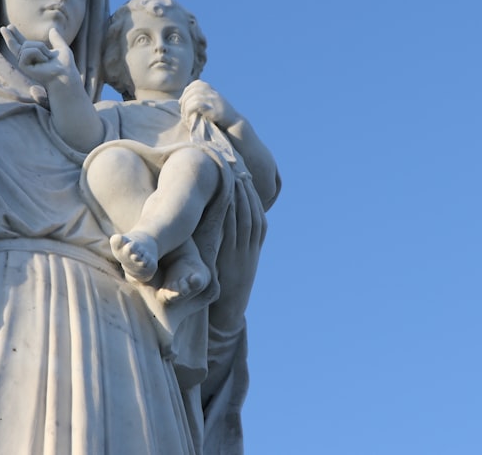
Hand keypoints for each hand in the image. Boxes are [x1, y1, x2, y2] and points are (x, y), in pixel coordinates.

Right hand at [0, 27, 76, 85]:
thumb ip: (57, 39)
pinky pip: (26, 51)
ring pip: (26, 45)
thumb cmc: (65, 65)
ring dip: (40, 48)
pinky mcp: (23, 66)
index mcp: (36, 54)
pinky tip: (43, 60)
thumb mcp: (62, 48)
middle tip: (3, 27)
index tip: (10, 26)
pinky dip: (37, 52)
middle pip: (14, 45)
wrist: (65, 74)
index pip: (23, 43)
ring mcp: (24, 63)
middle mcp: (28, 59)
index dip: (16, 35)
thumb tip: (52, 29)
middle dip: (9, 36)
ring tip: (47, 58)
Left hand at [179, 80, 239, 128]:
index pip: (195, 84)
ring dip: (185, 107)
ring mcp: (213, 99)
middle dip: (184, 100)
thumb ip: (204, 98)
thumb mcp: (213, 102)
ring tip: (185, 115)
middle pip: (192, 90)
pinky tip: (188, 117)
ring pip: (192, 97)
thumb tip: (186, 99)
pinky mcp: (212, 108)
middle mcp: (212, 92)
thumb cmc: (221, 115)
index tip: (182, 101)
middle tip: (182, 110)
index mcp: (212, 89)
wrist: (234, 122)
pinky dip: (189, 110)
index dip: (186, 92)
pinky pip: (196, 104)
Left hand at [209, 187, 265, 332]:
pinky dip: (232, 212)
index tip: (245, 178)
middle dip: (246, 191)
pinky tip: (226, 198)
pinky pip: (233, 230)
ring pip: (244, 218)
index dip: (252, 196)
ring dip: (240, 196)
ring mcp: (243, 252)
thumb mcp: (236, 264)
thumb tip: (223, 226)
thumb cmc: (226, 287)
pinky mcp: (232, 257)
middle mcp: (251, 248)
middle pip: (252, 212)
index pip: (257, 215)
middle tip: (239, 169)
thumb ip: (233, 246)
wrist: (228, 311)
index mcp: (254, 247)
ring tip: (233, 177)